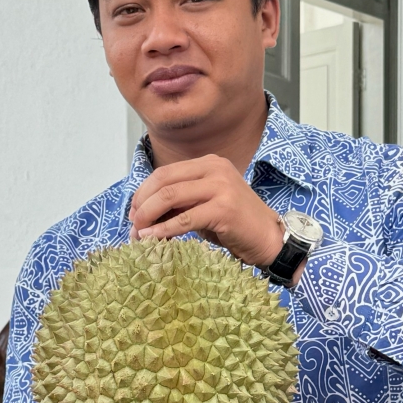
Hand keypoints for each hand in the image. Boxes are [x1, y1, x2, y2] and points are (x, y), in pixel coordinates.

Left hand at [128, 154, 284, 268]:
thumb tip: (142, 211)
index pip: (165, 172)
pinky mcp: (224, 209)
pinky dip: (163, 229)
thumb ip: (179, 202)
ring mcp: (221, 187)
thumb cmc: (235, 224)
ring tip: (138, 233)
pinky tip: (152, 239)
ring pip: (170, 196)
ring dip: (148, 216)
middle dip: (142, 203)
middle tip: (132, 224)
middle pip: (164, 181)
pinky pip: (184, 219)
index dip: (143, 192)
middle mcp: (215, 169)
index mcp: (209, 163)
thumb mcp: (204, 205)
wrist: (270, 238)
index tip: (133, 212)